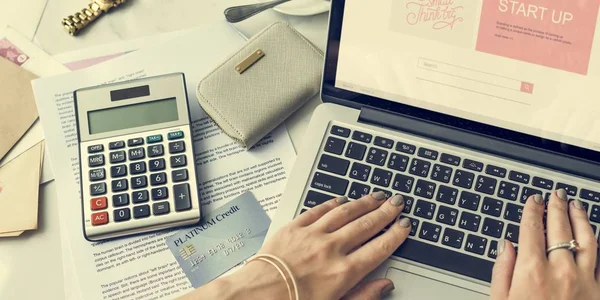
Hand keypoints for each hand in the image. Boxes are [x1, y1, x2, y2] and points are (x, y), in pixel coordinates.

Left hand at [184, 191, 410, 299]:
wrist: (255, 297)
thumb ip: (363, 296)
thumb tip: (384, 285)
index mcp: (343, 273)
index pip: (379, 248)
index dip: (395, 234)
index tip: (405, 225)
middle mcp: (331, 250)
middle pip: (366, 225)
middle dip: (385, 212)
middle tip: (397, 202)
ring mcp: (312, 236)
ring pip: (345, 213)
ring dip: (363, 203)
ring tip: (376, 196)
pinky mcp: (294, 228)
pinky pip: (318, 210)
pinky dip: (332, 203)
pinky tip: (342, 200)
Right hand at [491, 190, 599, 299]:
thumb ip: (502, 271)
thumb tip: (505, 246)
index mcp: (532, 271)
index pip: (532, 230)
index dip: (532, 211)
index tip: (534, 200)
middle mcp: (560, 272)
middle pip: (560, 229)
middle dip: (557, 207)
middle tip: (556, 195)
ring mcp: (584, 281)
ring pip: (586, 240)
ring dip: (580, 219)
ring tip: (575, 206)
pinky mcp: (599, 292)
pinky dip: (596, 244)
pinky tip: (591, 235)